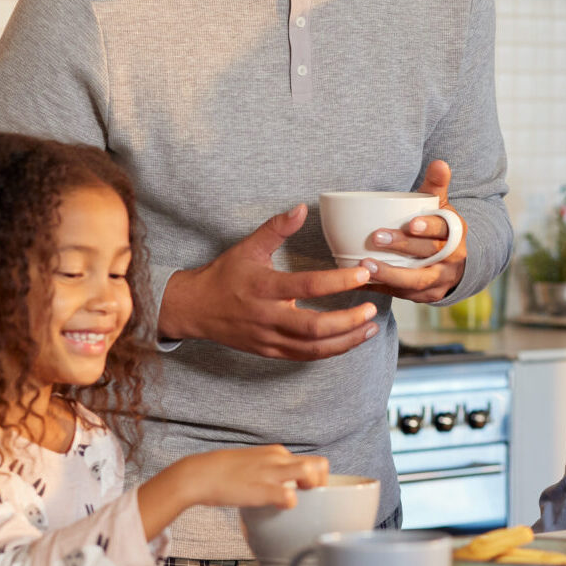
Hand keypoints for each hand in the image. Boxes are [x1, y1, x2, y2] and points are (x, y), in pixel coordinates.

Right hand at [139, 448, 328, 538]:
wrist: (198, 474)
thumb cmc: (223, 473)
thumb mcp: (253, 464)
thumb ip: (269, 471)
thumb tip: (281, 486)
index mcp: (277, 453)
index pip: (313, 460)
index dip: (318, 479)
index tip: (311, 494)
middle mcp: (278, 458)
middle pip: (319, 464)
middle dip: (322, 484)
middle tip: (312, 501)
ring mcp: (270, 471)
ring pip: (309, 471)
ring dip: (313, 489)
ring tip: (302, 504)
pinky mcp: (260, 487)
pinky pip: (288, 494)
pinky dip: (291, 501)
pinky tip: (283, 508)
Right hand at [157, 207, 380, 360]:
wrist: (193, 309)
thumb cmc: (224, 275)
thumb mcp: (248, 247)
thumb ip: (276, 228)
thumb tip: (301, 208)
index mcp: (264, 287)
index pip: (308, 286)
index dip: (339, 281)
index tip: (364, 273)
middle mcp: (268, 317)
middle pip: (314, 326)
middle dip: (348, 320)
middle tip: (372, 309)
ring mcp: (268, 338)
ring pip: (313, 348)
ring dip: (346, 340)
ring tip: (371, 328)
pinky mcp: (269, 352)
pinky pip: (305, 357)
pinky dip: (330, 351)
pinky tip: (349, 340)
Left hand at [360, 160, 468, 304]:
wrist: (454, 266)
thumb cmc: (439, 230)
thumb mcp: (441, 207)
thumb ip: (436, 186)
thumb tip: (440, 162)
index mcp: (454, 233)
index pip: (444, 229)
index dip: (429, 226)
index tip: (412, 223)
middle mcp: (451, 259)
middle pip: (428, 253)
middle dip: (403, 246)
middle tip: (376, 237)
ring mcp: (439, 280)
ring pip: (416, 280)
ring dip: (391, 274)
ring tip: (366, 266)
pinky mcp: (426, 296)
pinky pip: (403, 295)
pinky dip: (383, 289)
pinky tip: (363, 282)